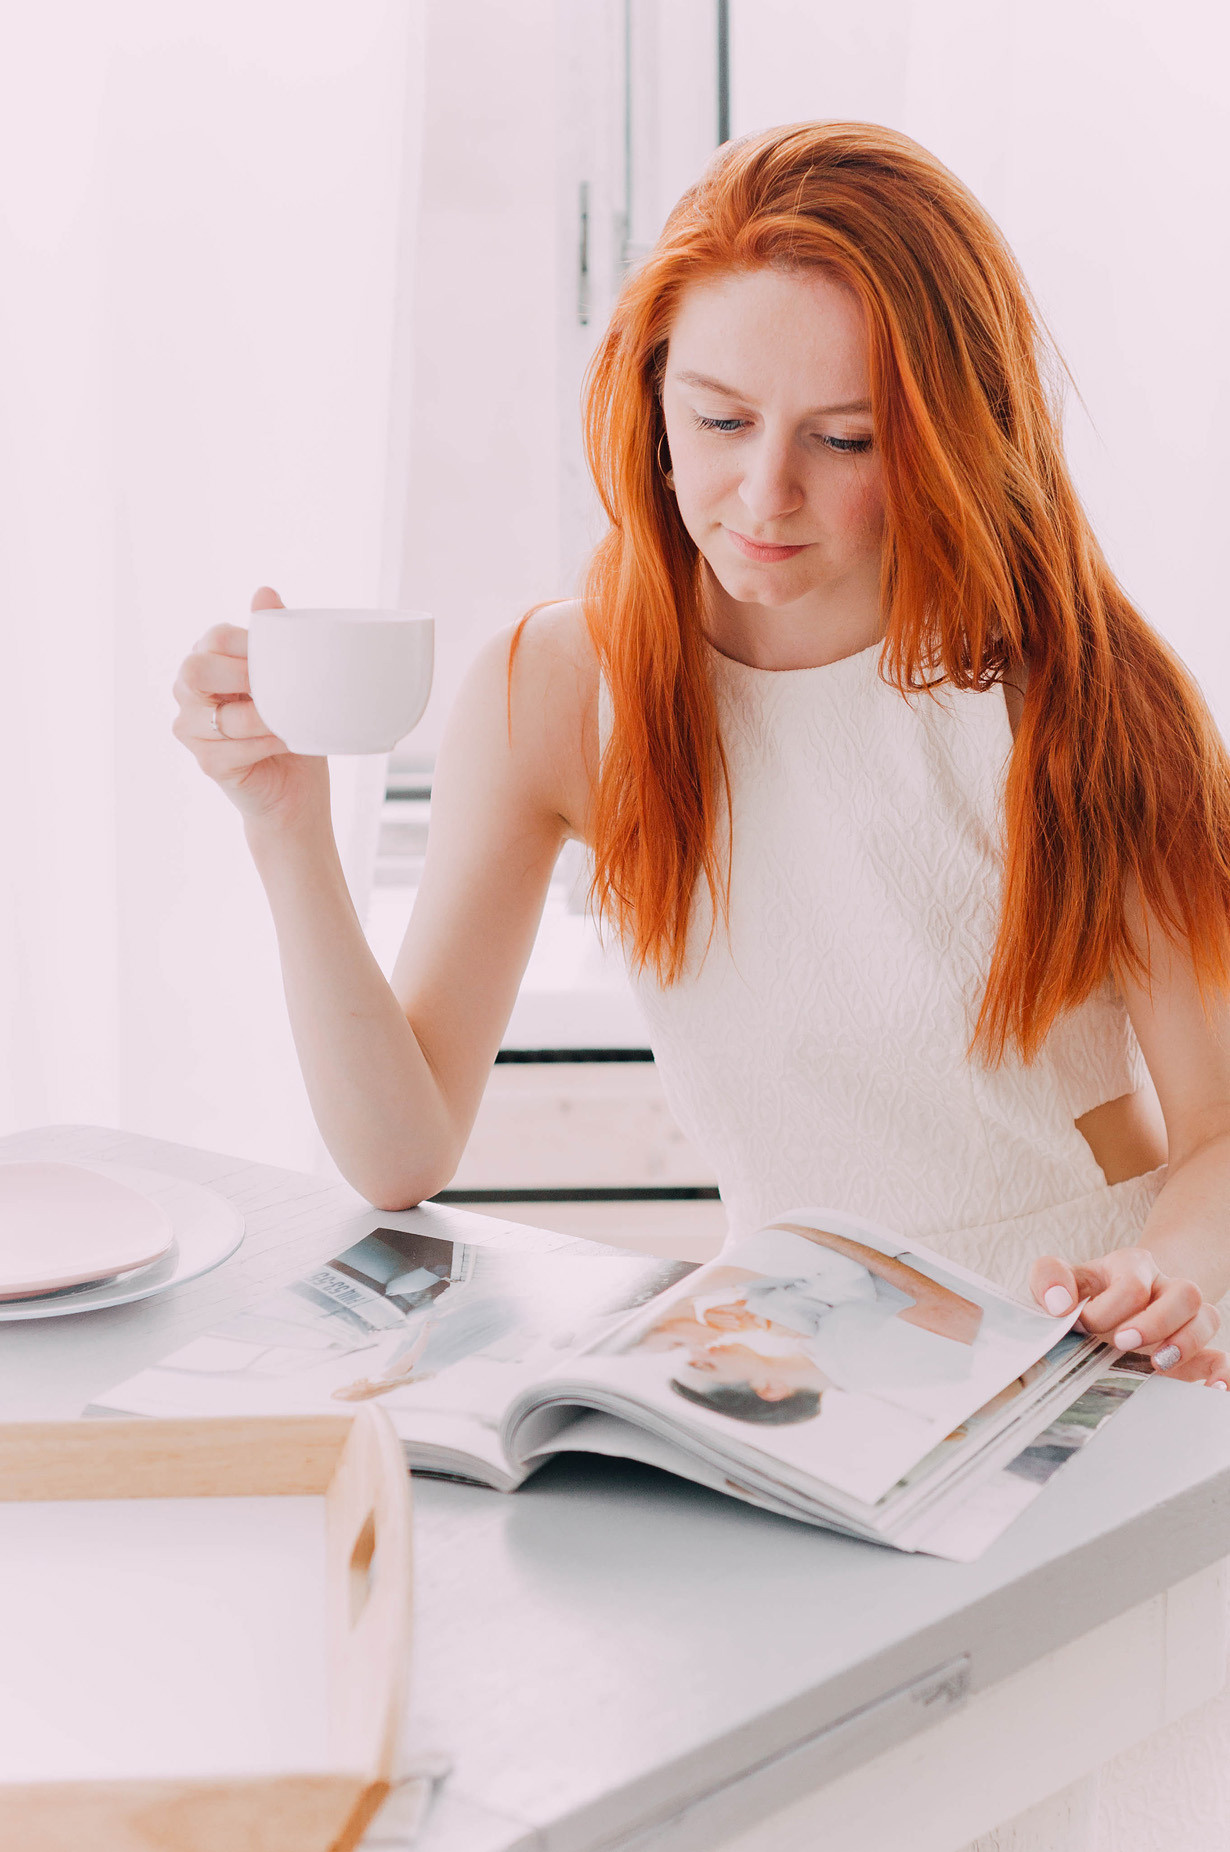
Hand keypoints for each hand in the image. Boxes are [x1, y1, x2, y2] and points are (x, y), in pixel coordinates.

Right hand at [171, 587, 328, 825]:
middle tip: (276, 688)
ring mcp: (191, 729)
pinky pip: (235, 748)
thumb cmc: (290, 724)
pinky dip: (267, 744)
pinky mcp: (206, 763)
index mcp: (207, 661)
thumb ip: (273, 636)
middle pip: (196, 670)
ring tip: (291, 719)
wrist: (297, 787)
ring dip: (265, 718)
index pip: (214, 638)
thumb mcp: (288, 676)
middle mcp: (189, 693)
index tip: (280, 660)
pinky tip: (285, 742)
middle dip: (242, 677)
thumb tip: (264, 590)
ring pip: (223, 716)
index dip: (248, 645)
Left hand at [1031, 1247, 1227, 1387]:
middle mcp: (1165, 1287)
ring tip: (1157, 1365)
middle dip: (1155, 1322)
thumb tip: (1058, 1304)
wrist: (1108, 1301)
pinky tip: (1213, 1390)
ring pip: (1206, 1317)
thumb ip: (1049, 1278)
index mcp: (1132, 1267)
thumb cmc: (1083, 1293)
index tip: (1080, 1326)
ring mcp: (1184, 1319)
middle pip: (1184, 1293)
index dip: (1106, 1308)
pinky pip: (1221, 1357)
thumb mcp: (1061, 1279)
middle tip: (1122, 1343)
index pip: (1132, 1284)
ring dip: (1186, 1343)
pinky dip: (1223, 1373)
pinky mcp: (1195, 1351)